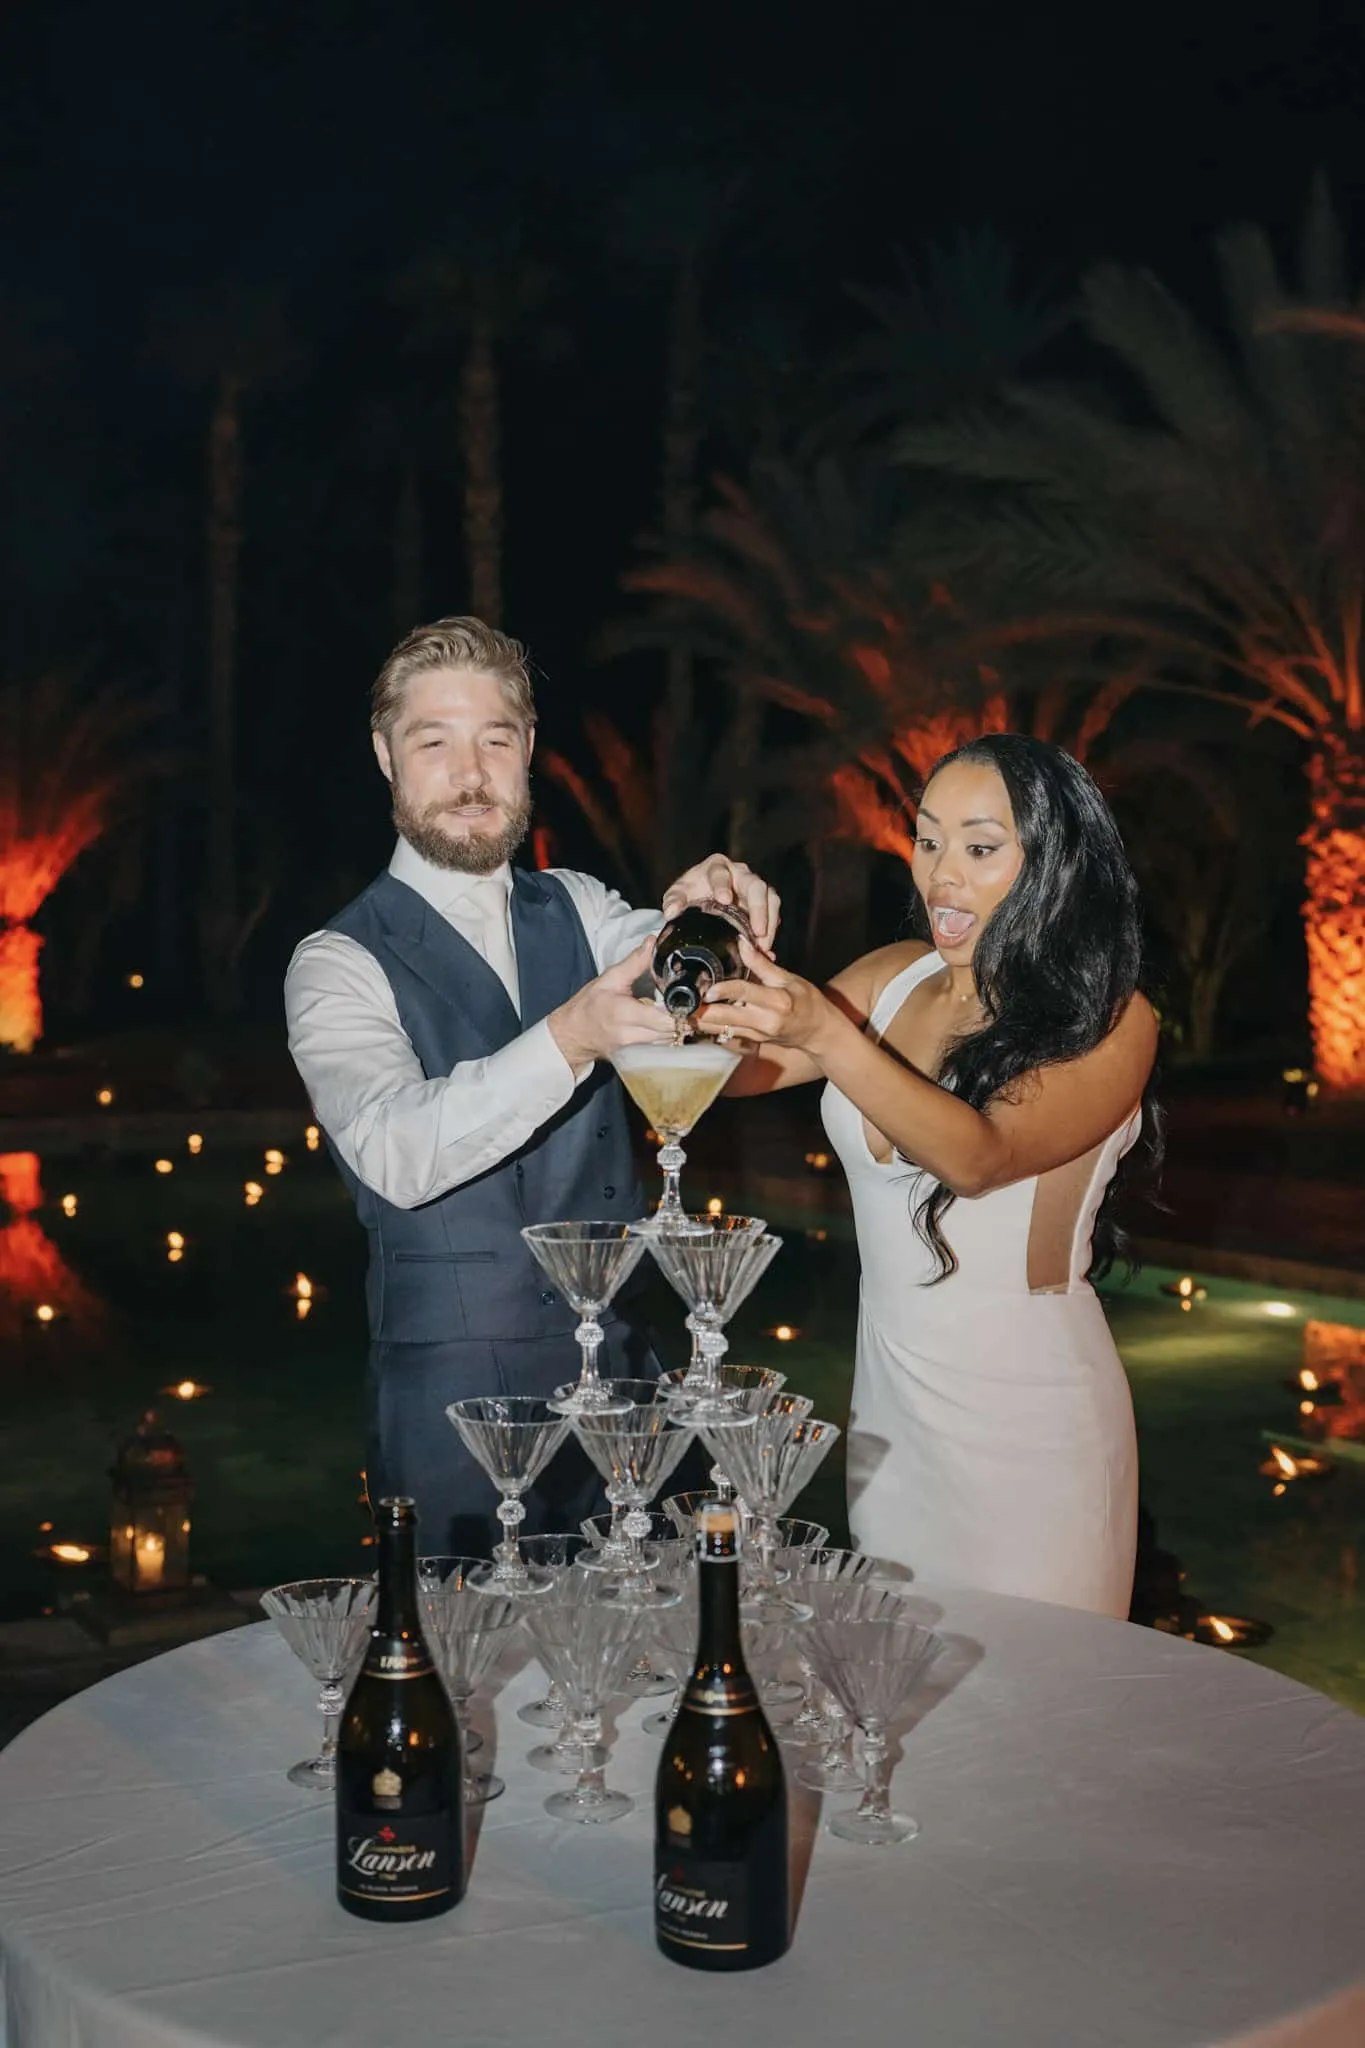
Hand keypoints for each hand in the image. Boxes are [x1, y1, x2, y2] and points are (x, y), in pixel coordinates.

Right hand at [548, 938, 678, 1069]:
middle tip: (691, 1003)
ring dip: (679, 1028)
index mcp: (624, 1014)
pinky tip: (671, 1025)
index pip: (663, 1019)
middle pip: (671, 1032)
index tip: (690, 998)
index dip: (680, 1010)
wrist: (573, 1033)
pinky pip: (662, 1048)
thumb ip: (634, 962)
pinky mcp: (637, 1056)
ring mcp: (634, 1050)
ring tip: (682, 1013)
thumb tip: (652, 942)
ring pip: (669, 1042)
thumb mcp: (610, 979)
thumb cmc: (589, 1005)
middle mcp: (631, 1036)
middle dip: (684, 1018)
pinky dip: (670, 1037)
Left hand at [660, 854, 779, 951]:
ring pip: (770, 899)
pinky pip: (773, 913)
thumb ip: (673, 901)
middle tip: (757, 931)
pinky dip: (771, 932)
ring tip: (763, 945)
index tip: (724, 900)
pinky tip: (765, 948)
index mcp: (717, 867)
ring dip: (769, 922)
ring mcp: (755, 888)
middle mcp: (740, 874)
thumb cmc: (691, 892)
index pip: (721, 874)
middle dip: (758, 908)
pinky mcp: (764, 902)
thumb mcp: (678, 894)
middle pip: (756, 886)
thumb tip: (671, 912)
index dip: (724, 886)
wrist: (701, 898)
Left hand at [692, 938, 832, 1053]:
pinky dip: (709, 1026)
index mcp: (776, 1001)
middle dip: (701, 1011)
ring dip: (700, 1021)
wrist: (818, 1031)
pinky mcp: (751, 1040)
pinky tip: (694, 1019)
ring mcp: (757, 1034)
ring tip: (679, 1010)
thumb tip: (742, 942)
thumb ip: (762, 964)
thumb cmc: (807, 1001)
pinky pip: (725, 1034)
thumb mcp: (788, 978)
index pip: (745, 993)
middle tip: (680, 1001)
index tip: (705, 988)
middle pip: (726, 1017)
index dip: (723, 990)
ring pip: (721, 1029)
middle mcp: (765, 1021)